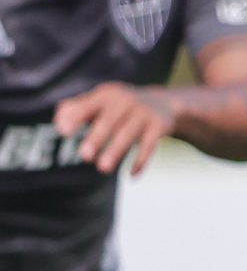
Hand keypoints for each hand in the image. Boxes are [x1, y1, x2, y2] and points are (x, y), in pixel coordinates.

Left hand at [53, 83, 175, 176]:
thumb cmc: (120, 106)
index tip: (64, 132)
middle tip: (85, 156)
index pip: (87, 106)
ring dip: (115, 151)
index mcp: (105, 96)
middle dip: (96, 139)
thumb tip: (60, 126)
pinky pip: (150, 146)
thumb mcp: (101, 102)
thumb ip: (76, 110)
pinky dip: (141, 161)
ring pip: (128, 135)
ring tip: (103, 168)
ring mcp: (143, 113)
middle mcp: (125, 101)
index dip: (75, 118)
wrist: (163, 103)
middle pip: (109, 122)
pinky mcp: (159, 126)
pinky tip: (131, 175)